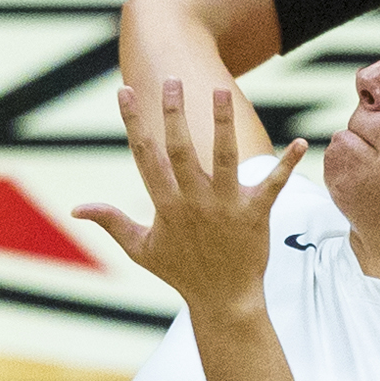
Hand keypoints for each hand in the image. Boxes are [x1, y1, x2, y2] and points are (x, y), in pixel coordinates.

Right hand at [75, 79, 305, 320]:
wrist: (223, 300)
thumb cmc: (181, 272)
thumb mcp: (140, 249)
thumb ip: (111, 222)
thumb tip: (77, 209)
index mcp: (165, 205)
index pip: (145, 156)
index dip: (134, 123)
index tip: (125, 91)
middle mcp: (193, 202)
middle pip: (180, 150)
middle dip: (174, 113)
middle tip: (171, 79)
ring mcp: (225, 207)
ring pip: (223, 159)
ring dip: (222, 125)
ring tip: (221, 92)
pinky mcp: (255, 214)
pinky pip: (273, 185)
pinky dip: (288, 165)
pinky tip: (302, 143)